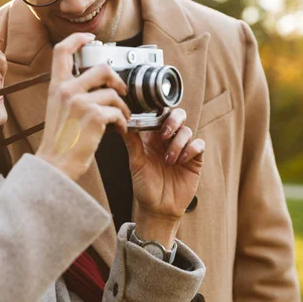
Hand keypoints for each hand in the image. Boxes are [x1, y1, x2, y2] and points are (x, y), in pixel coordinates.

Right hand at [36, 33, 130, 180]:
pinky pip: (118, 111)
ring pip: (114, 93)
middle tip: (121, 91)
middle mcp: (67, 90)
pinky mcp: (94, 116)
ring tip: (122, 118)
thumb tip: (93, 84)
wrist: (55, 163)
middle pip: (101, 68)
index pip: (62, 50)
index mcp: (56, 86)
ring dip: (124, 107)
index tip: (90, 38)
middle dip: (117, 79)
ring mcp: (80, 102)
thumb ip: (69, 92)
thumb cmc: (58, 140)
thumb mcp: (57, 109)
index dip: (78, 39)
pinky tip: (119, 130)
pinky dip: (123, 122)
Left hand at [123, 109, 204, 247]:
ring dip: (178, 143)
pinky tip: (181, 161)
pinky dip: (191, 149)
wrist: (158, 208)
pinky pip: (199, 145)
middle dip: (173, 121)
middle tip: (165, 135)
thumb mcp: (135, 163)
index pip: (159, 115)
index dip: (158, 114)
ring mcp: (182, 149)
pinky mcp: (194, 160)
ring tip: (169, 160)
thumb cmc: (144, 186)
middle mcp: (168, 140)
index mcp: (152, 138)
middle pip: (178, 116)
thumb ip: (132, 143)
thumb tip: (124, 124)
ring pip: (187, 131)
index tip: (152, 122)